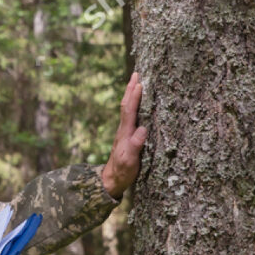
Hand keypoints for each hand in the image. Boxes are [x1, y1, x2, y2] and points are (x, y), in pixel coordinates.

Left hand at [101, 70, 148, 199]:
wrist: (111, 180)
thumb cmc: (122, 172)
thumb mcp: (130, 161)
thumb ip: (135, 146)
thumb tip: (142, 129)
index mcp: (125, 133)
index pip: (129, 111)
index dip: (134, 97)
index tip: (139, 83)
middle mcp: (124, 129)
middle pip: (126, 105)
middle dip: (131, 89)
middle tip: (136, 73)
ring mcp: (125, 132)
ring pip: (128, 109)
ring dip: (131, 94)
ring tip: (136, 82)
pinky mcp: (127, 136)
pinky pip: (131, 115)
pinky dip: (133, 105)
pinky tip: (137, 103)